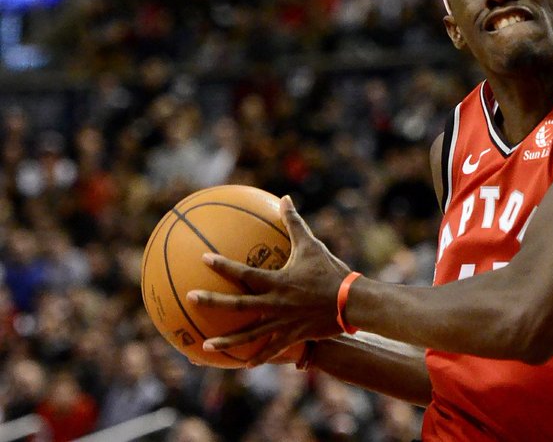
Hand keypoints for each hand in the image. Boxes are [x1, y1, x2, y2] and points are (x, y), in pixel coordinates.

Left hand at [187, 196, 351, 364]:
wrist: (352, 302)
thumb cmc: (331, 271)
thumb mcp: (312, 245)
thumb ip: (294, 223)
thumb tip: (284, 199)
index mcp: (277, 282)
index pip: (244, 273)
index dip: (223, 265)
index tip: (203, 259)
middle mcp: (275, 304)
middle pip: (238, 306)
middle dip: (212, 302)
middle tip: (190, 299)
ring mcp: (282, 323)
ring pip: (249, 334)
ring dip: (227, 341)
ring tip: (206, 346)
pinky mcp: (292, 336)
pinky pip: (272, 349)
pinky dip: (258, 357)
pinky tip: (244, 365)